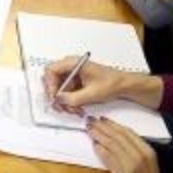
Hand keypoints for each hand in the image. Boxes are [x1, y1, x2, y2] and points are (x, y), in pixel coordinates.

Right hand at [42, 59, 161, 111]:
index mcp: (74, 63)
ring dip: (64, 101)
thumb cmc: (112, 83)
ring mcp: (72, 75)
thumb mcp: (92, 93)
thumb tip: (58, 100)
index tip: (54, 97)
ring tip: (73, 110)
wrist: (123, 86)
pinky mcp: (75, 82)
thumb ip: (73, 98)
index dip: (49, 85)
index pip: (51, 70)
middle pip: (52, 80)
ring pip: (59, 89)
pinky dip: (69, 102)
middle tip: (62, 107)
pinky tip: (77, 108)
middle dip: (56, 96)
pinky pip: (66, 92)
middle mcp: (71, 67)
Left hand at [89, 118, 172, 172]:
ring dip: (99, 136)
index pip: (128, 133)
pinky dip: (102, 152)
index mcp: (148, 152)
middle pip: (119, 137)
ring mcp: (134, 167)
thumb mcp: (148, 165)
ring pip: (114, 146)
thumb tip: (116, 139)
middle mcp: (142, 157)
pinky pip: (111, 161)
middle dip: (103, 128)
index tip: (102, 119)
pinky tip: (95, 146)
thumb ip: (135, 151)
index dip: (113, 125)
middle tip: (90, 121)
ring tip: (89, 130)